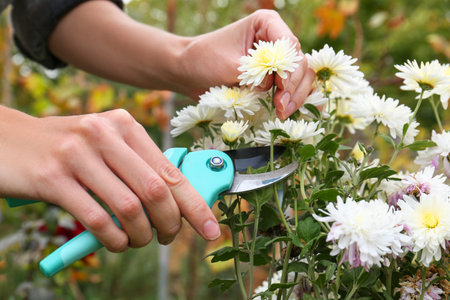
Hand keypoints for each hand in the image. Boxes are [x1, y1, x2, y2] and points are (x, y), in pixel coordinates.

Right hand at [0, 106, 220, 250]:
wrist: (8, 140)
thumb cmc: (67, 147)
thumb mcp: (105, 143)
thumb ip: (138, 166)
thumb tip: (178, 202)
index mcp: (124, 124)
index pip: (170, 171)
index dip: (195, 205)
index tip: (210, 229)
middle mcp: (104, 134)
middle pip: (156, 191)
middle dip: (170, 224)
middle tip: (167, 238)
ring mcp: (77, 155)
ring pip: (129, 208)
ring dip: (141, 235)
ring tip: (138, 241)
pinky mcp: (53, 178)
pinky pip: (97, 219)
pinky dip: (113, 239)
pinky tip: (115, 242)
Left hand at [179, 9, 314, 119]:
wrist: (189, 71)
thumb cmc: (204, 60)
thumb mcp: (229, 65)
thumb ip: (254, 73)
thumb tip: (275, 86)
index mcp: (266, 24)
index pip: (289, 45)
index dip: (289, 69)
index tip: (280, 89)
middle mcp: (276, 39)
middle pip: (300, 63)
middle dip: (293, 87)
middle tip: (281, 107)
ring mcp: (278, 59)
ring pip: (302, 77)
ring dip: (296, 96)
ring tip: (282, 112)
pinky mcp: (274, 77)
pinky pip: (294, 88)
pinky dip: (294, 100)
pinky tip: (289, 112)